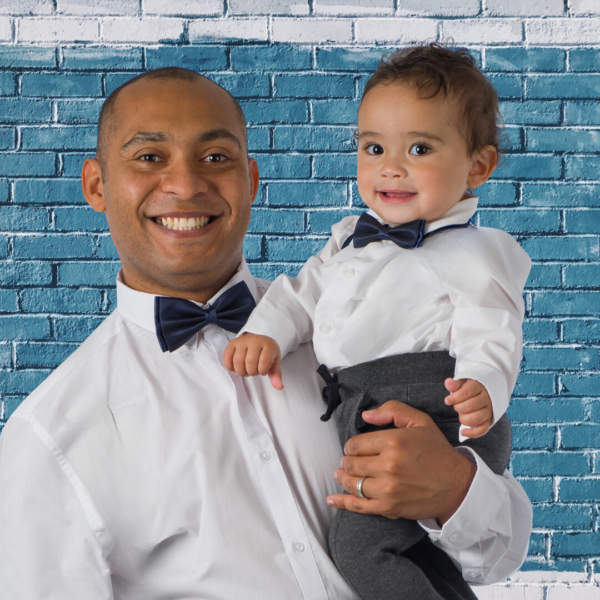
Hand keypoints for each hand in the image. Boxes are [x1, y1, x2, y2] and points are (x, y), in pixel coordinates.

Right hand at [222, 334, 282, 389]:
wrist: (258, 340)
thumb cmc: (267, 354)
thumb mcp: (274, 363)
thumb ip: (276, 375)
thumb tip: (279, 387)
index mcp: (268, 345)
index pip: (264, 361)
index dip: (262, 371)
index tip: (263, 371)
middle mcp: (255, 340)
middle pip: (250, 362)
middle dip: (251, 372)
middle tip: (253, 371)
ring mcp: (242, 341)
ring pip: (238, 361)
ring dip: (241, 371)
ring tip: (245, 370)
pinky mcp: (232, 343)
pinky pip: (227, 358)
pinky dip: (230, 367)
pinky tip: (236, 368)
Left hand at [326, 401, 475, 524]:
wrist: (457, 485)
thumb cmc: (437, 451)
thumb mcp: (420, 421)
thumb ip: (392, 410)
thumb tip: (366, 415)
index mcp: (393, 441)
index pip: (355, 444)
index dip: (352, 446)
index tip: (355, 448)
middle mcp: (388, 465)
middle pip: (351, 463)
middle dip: (347, 461)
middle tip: (349, 460)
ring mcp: (388, 488)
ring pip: (352, 483)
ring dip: (343, 478)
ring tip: (340, 474)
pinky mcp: (389, 507)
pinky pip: (359, 506)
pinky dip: (341, 502)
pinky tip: (331, 499)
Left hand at [444, 378, 492, 437]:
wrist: (485, 392)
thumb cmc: (469, 388)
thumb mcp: (462, 382)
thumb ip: (455, 384)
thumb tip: (448, 383)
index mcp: (478, 387)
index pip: (466, 392)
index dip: (454, 398)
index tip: (447, 400)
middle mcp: (485, 399)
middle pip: (470, 406)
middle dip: (458, 408)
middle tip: (456, 406)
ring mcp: (488, 410)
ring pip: (476, 418)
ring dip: (464, 419)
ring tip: (460, 415)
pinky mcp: (489, 421)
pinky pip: (483, 429)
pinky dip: (472, 433)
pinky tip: (463, 432)